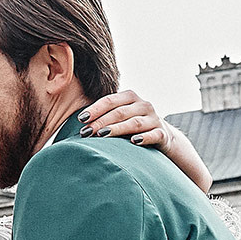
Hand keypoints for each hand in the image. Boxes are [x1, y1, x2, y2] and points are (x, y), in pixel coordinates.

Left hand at [81, 88, 212, 191]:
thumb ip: (104, 115)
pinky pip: (154, 135)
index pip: (109, 100)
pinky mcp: (162, 134)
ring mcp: (154, 119)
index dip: (95, 109)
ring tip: (103, 135)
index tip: (81, 119)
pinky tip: (134, 142)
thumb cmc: (132, 125)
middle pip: (119, 112)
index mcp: (130, 97)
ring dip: (117, 129)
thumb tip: (78, 122)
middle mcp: (143, 105)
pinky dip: (144, 138)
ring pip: (134, 123)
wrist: (162, 136)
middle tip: (86, 132)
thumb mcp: (121, 116)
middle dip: (101, 122)